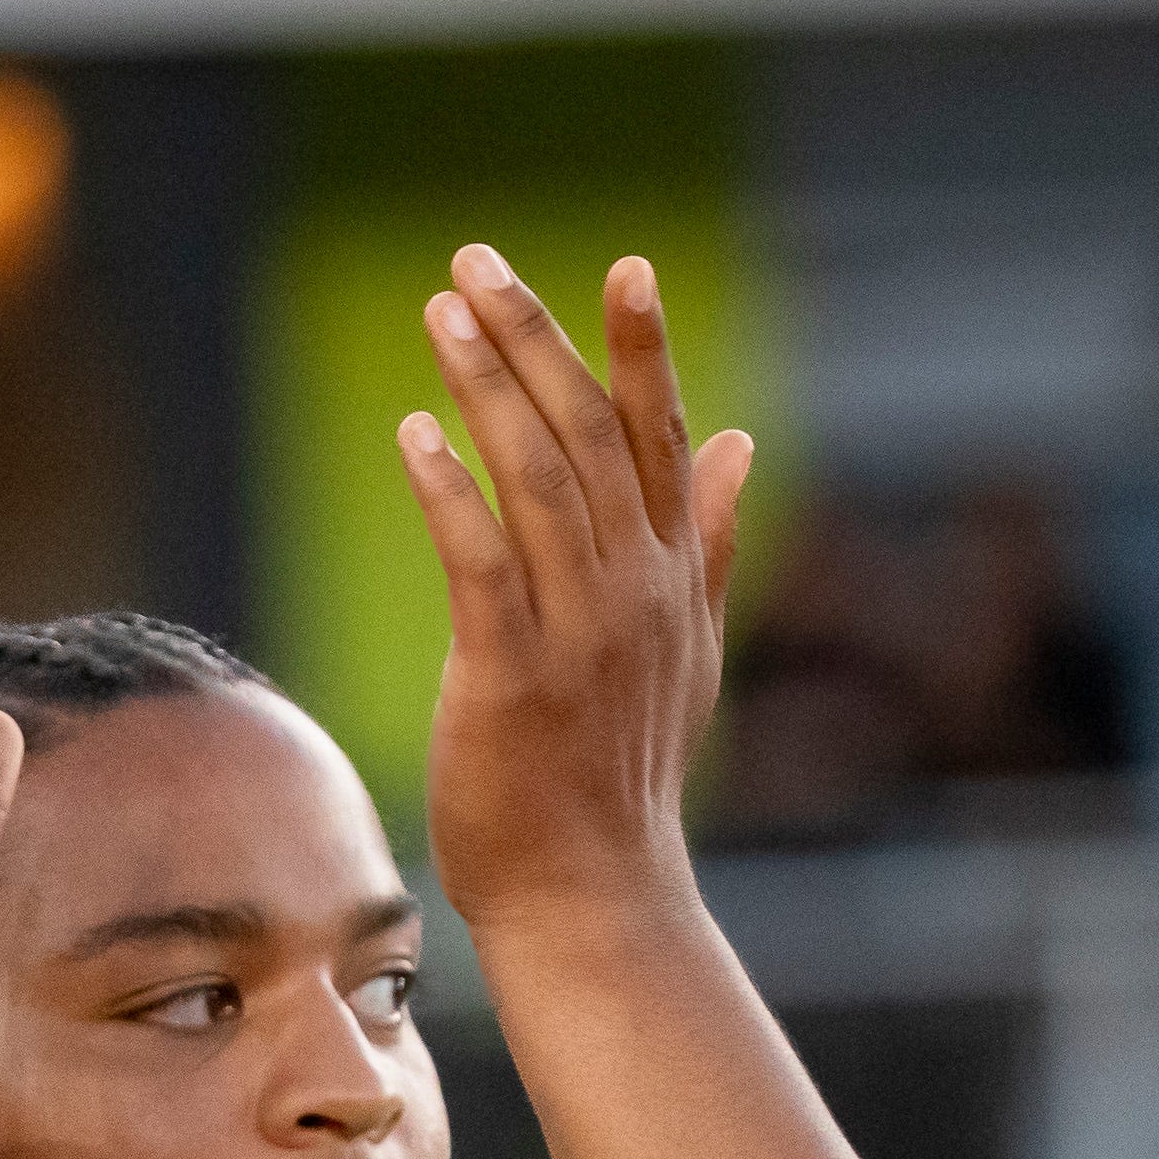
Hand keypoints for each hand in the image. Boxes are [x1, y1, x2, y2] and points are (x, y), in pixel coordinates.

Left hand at [395, 249, 757, 929]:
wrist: (593, 895)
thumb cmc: (623, 774)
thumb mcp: (687, 649)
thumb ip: (710, 539)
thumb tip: (741, 439)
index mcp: (674, 579)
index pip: (664, 439)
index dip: (644, 349)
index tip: (626, 265)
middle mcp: (636, 592)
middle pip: (593, 437)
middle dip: (538, 340)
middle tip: (476, 263)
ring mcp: (578, 634)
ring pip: (540, 482)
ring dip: (490, 390)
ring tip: (444, 316)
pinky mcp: (511, 679)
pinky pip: (480, 565)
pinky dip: (450, 493)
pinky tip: (416, 433)